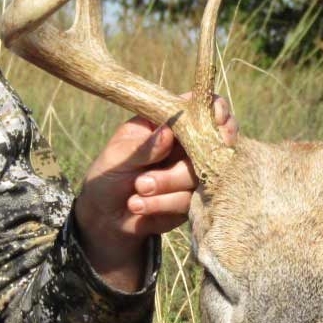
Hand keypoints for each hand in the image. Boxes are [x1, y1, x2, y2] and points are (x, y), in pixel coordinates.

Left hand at [72, 96, 237, 291]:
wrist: (106, 215)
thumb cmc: (109, 173)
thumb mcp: (119, 156)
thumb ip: (144, 146)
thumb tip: (168, 132)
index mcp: (170, 122)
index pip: (205, 107)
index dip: (217, 112)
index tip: (215, 124)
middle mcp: (188, 145)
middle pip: (209, 147)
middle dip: (178, 168)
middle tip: (142, 182)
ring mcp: (193, 173)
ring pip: (199, 177)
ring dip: (165, 186)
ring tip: (136, 191)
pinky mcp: (193, 199)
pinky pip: (190, 201)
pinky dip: (163, 204)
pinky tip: (139, 205)